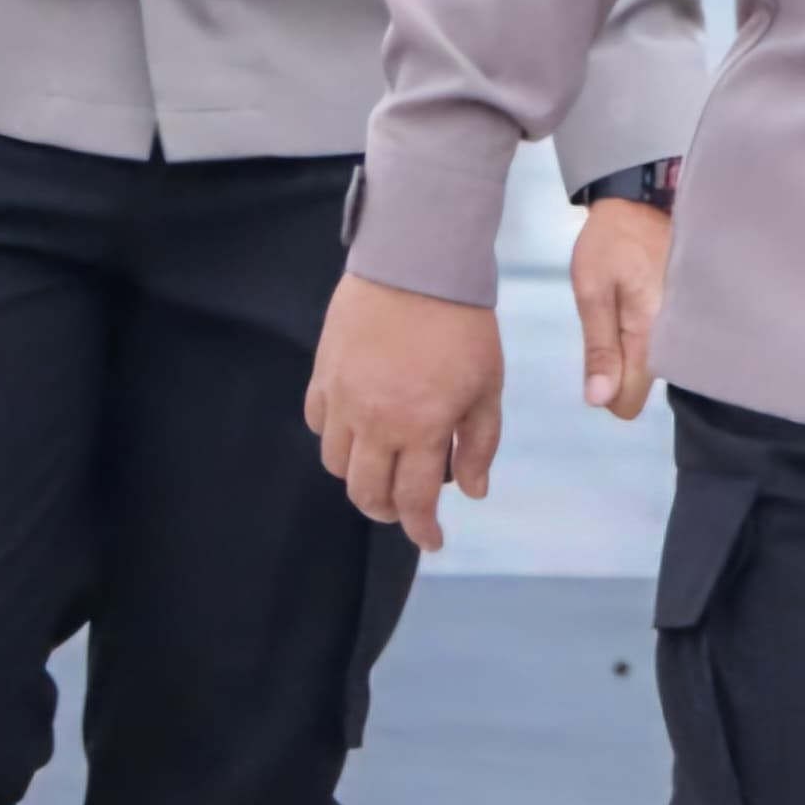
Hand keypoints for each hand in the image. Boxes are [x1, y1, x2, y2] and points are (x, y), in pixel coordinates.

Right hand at [307, 275, 506, 553]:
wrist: (418, 264)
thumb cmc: (464, 324)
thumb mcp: (487, 385)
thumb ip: (479, 442)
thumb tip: (471, 491)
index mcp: (422, 427)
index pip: (414, 499)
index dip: (421, 529)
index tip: (432, 540)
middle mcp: (375, 423)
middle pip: (366, 493)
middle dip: (388, 511)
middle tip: (406, 509)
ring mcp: (342, 401)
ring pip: (337, 464)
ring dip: (361, 476)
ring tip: (384, 467)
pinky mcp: (322, 377)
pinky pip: (317, 425)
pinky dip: (336, 438)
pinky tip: (358, 430)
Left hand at [569, 195, 673, 420]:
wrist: (648, 196)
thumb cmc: (612, 242)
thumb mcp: (592, 290)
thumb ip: (599, 347)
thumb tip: (599, 401)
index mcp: (653, 334)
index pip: (630, 401)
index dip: (606, 390)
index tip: (597, 358)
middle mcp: (682, 334)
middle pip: (648, 384)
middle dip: (625, 371)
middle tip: (611, 326)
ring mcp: (694, 321)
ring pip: (662, 363)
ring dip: (643, 350)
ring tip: (629, 310)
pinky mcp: (698, 308)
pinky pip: (675, 341)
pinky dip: (659, 334)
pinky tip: (648, 305)